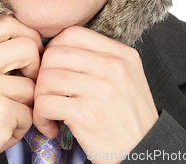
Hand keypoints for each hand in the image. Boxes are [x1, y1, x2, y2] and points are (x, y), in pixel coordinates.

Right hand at [0, 16, 42, 163]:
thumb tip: (26, 39)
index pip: (6, 23)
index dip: (26, 35)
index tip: (29, 52)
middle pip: (26, 46)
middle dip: (34, 65)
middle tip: (26, 82)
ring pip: (30, 85)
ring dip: (25, 105)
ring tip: (5, 115)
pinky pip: (29, 113)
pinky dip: (21, 126)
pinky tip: (2, 131)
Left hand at [33, 26, 157, 162]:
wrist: (146, 154)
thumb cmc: (129, 117)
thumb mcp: (127, 77)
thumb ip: (99, 59)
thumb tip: (59, 50)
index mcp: (121, 54)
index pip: (73, 33)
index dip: (55, 48)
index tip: (53, 67)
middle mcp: (113, 66)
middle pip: (55, 54)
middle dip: (42, 74)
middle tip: (47, 92)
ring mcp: (101, 89)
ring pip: (46, 78)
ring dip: (40, 97)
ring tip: (48, 111)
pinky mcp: (87, 114)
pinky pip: (46, 104)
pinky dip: (41, 117)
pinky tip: (51, 126)